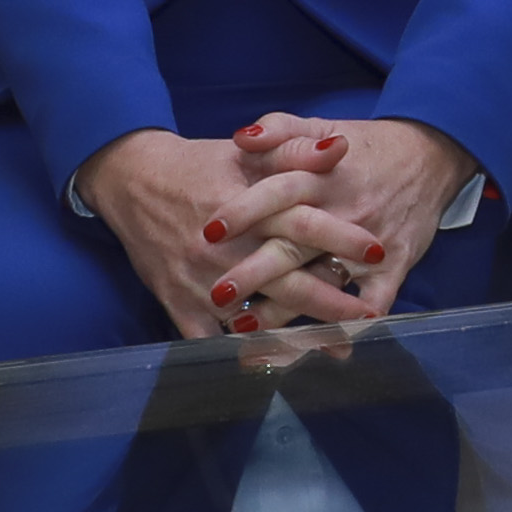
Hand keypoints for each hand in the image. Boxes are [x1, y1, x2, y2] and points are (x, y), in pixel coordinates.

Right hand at [79, 126, 376, 339]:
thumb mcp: (246, 152)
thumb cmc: (198, 165)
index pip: (302, 224)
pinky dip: (238, 353)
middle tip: (367, 313)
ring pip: (252, 318)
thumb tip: (340, 148)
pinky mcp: (177, 301)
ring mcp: (199, 280)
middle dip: (331, 301)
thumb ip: (294, 151)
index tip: (379, 251)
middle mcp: (224, 249)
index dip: (342, 238)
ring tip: (333, 347)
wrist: (132, 180)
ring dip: (293, 336)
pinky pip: (208, 338)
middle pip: (285, 281)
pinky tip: (270, 364)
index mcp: (246, 207)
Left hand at [225, 113, 478, 314]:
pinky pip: (375, 301)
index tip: (210, 232)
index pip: (279, 191)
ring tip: (246, 329)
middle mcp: (344, 211)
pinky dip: (354, 324)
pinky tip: (326, 346)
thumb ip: (280, 129)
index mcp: (322, 176)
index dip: (244, 211)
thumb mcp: (322, 124)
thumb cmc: (366, 147)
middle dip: (254, 272)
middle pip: (294, 244)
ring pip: (325, 281)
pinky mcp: (395, 265)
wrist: (431, 155)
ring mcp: (371, 242)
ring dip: (287, 309)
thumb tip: (242, 138)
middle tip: (216, 295)